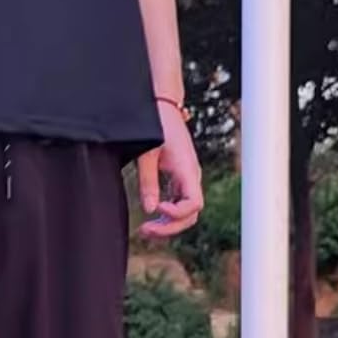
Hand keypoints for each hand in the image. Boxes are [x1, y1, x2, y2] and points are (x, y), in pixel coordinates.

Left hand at [137, 101, 204, 238]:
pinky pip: (179, 205)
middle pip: (191, 215)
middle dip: (170, 227)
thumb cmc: (156, 125)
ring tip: (145, 230)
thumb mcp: (147, 154)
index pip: (194, 204)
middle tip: (144, 230)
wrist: (164, 107)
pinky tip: (151, 220)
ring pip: (185, 213)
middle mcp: (191, 178)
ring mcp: (187, 180)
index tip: (156, 209)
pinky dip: (167, 216)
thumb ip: (148, 182)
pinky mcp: (180, 181)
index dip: (176, 213)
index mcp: (187, 170)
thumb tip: (150, 209)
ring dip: (168, 225)